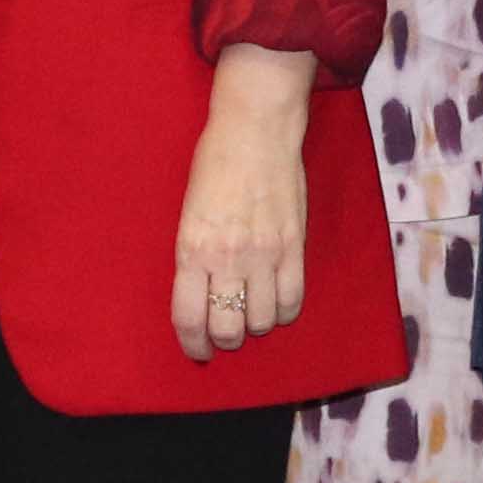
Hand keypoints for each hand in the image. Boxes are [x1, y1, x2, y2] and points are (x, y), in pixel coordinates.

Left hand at [174, 48, 316, 361]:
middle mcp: (227, 258)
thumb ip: (195, 257)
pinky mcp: (294, 247)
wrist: (256, 132)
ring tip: (251, 312)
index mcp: (192, 249)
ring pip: (262, 321)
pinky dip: (284, 311)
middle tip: (225, 332)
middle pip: (228, 328)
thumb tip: (202, 297)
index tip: (198, 351)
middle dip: (225, 338)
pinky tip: (276, 303)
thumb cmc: (214, 167)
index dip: (193, 344)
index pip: (189, 318)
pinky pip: (293, 300)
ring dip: (255, 325)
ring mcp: (264, 254)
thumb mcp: (188, 215)